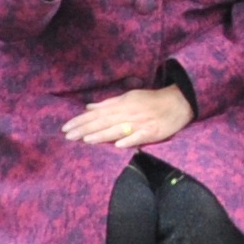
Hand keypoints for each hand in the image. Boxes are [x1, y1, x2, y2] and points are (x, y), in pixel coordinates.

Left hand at [64, 85, 193, 150]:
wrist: (178, 101)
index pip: (97, 114)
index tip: (66, 128)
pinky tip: (118, 146)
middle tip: (68, 137)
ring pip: (118, 130)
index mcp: (121, 105)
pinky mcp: (153, 132)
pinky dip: (129, 141)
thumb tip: (88, 108)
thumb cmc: (151, 100)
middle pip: (103, 122)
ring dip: (101, 135)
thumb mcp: (129, 97)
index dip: (81, 121)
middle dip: (85, 129)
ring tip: (86, 141)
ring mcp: (140, 124)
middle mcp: (128, 114)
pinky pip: (140, 137)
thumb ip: (108, 104)